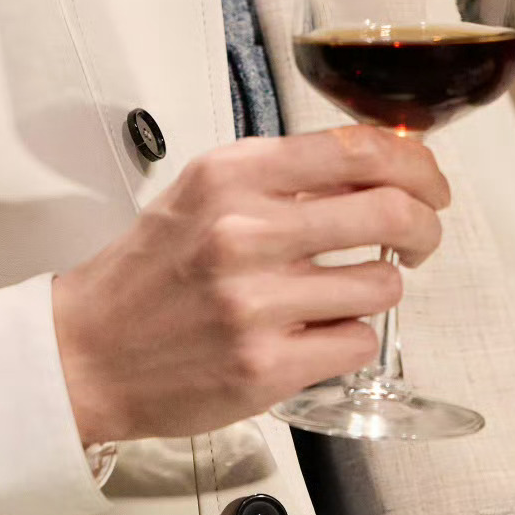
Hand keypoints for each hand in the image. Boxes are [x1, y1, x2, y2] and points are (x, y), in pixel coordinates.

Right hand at [51, 124, 447, 446]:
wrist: (86, 353)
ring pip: (383, 284)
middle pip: (391, 210)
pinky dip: (349, 339)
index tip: (427, 183)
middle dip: (425, 226)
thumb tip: (375, 168)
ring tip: (344, 294)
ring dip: (379, 289)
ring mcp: (257, 303)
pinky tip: (315, 334)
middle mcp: (245, 231)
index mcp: (233, 176)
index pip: (359, 148)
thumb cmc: (149, 275)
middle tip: (420, 238)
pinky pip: (358, 343)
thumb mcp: (203, 194)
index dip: (417, 163)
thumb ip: (281, 178)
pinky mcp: (267, 367)